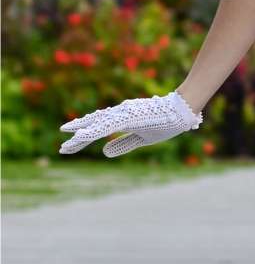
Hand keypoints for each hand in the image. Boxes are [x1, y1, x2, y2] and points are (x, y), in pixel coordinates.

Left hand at [59, 90, 203, 156]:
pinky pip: (105, 126)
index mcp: (122, 119)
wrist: (182, 110)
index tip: (69, 145)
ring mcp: (122, 114)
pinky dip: (91, 131)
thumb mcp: (142, 139)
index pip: (98, 128)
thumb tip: (103, 152)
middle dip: (77, 137)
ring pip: (96, 125)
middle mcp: (119, 114)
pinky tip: (80, 136)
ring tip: (65, 144)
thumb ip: (122, 144)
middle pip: (93, 126)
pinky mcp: (127, 116)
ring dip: (80, 134)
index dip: (83, 137)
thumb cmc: (165, 122)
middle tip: (62, 149)